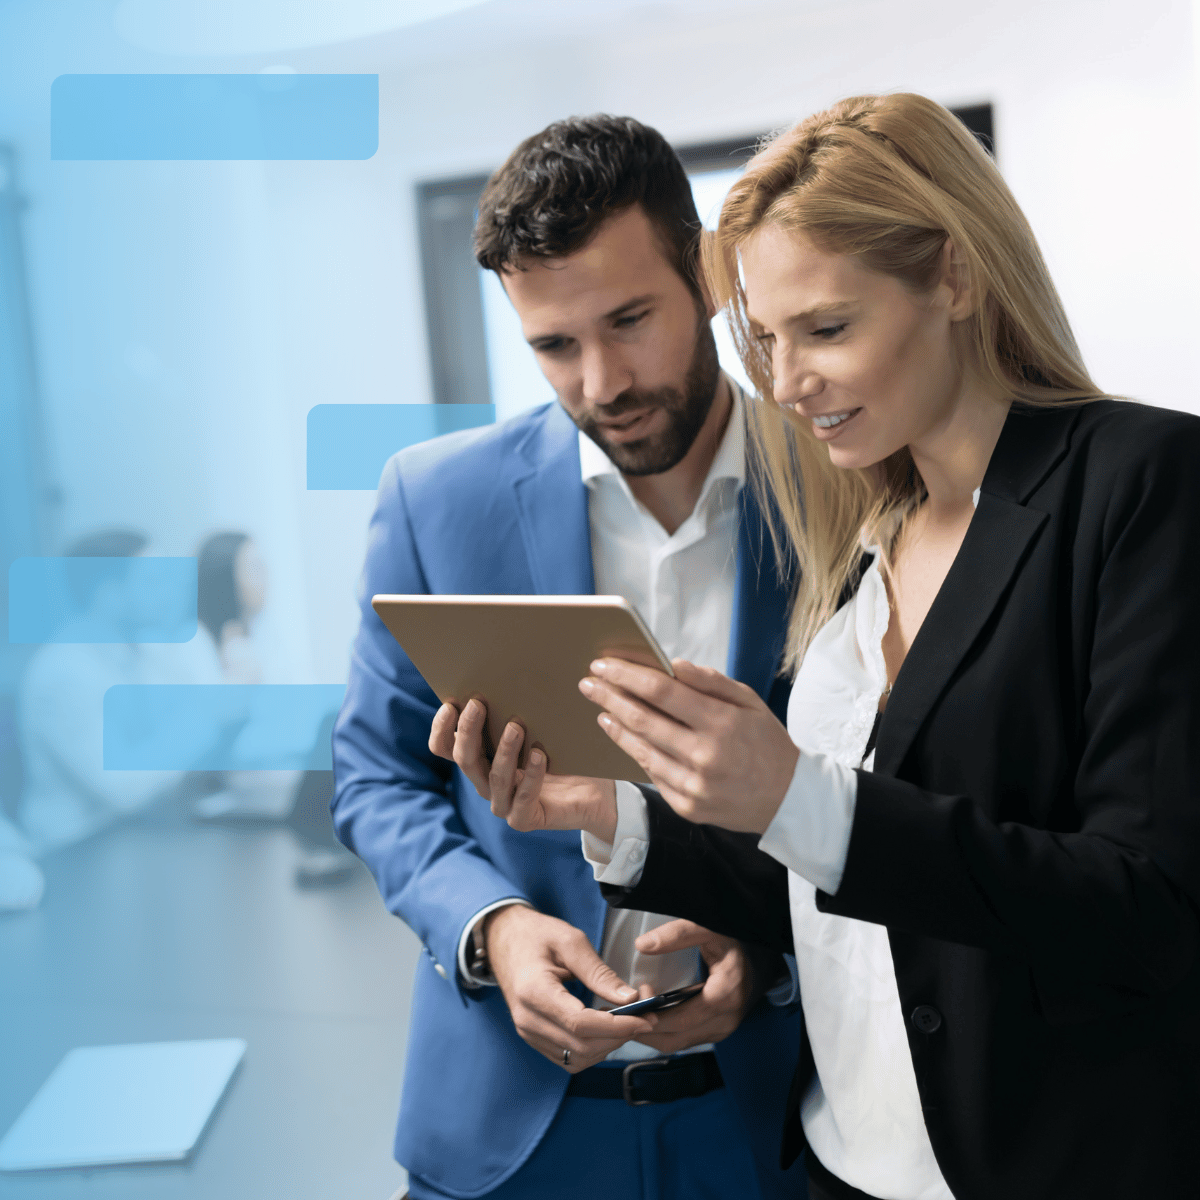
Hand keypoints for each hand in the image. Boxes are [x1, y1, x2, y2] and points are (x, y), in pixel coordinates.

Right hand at [429, 699, 616, 842]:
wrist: (594, 793)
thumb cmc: (563, 754)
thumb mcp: (538, 728)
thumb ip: (517, 711)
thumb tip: (508, 674)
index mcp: (480, 760)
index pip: (445, 748)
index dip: (442, 728)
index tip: (451, 703)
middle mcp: (486, 783)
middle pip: (465, 759)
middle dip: (468, 730)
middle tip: (479, 704)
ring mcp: (504, 804)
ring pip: (494, 777)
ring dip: (504, 750)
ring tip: (516, 726)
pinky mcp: (525, 818)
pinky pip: (524, 798)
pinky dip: (532, 776)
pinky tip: (540, 755)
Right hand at [485, 904, 657, 1071]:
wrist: (503, 939)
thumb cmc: (535, 935)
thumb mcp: (570, 941)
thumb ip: (599, 971)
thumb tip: (630, 998)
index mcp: (534, 991)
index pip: (580, 1024)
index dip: (617, 1026)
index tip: (645, 1019)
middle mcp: (528, 1019)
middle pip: (581, 1046)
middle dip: (619, 1036)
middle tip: (645, 1017)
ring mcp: (528, 1032)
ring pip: (577, 1058)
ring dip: (607, 1045)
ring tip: (627, 1021)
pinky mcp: (534, 1037)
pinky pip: (567, 1057)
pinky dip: (592, 1049)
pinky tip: (605, 1028)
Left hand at [578, 658, 798, 832]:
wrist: (788, 799)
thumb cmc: (766, 742)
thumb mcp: (748, 701)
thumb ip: (709, 681)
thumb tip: (670, 664)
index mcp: (721, 723)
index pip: (661, 691)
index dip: (627, 675)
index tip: (604, 664)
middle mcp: (705, 756)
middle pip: (642, 719)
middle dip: (610, 697)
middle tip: (589, 683)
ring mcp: (694, 786)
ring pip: (641, 750)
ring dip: (615, 726)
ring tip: (601, 708)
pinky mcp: (687, 807)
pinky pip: (652, 774)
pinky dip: (636, 752)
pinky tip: (624, 736)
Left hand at [631, 919, 772, 1053]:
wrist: (756, 957)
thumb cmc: (731, 941)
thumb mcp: (708, 928)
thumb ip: (678, 934)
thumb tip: (642, 945)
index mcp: (725, 995)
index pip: (681, 1018)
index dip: (652, 1015)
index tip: (628, 1004)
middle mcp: (725, 1019)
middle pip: (675, 1036)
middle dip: (645, 1027)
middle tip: (618, 1012)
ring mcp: (721, 1029)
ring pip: (677, 1043)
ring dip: (650, 1033)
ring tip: (626, 1015)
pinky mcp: (716, 1031)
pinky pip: (683, 1040)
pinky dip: (661, 1032)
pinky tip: (645, 1017)